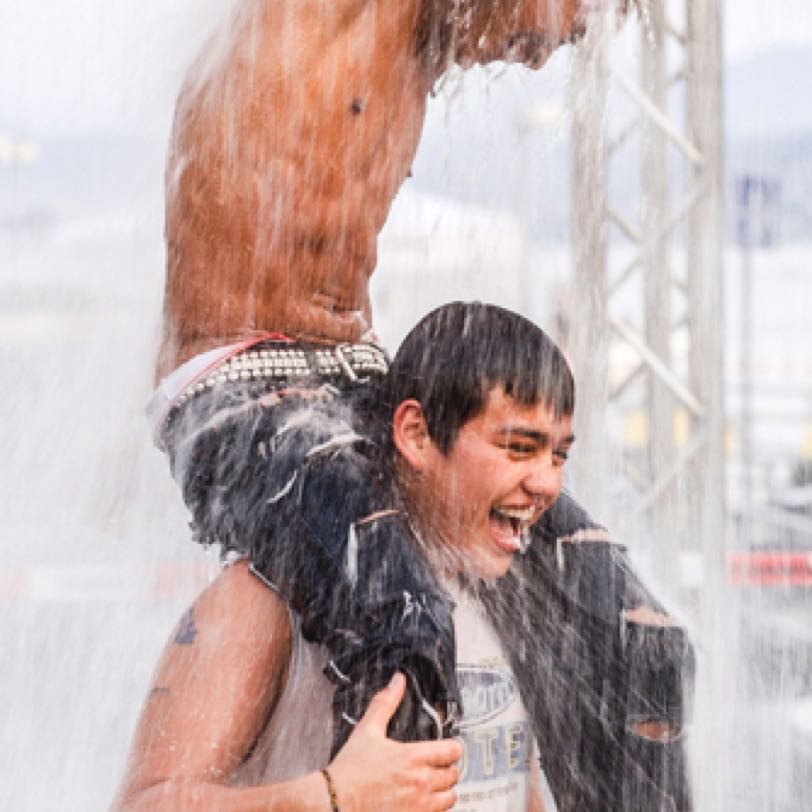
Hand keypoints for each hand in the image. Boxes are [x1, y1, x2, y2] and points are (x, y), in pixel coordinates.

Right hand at [327, 673, 461, 811]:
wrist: (335, 804)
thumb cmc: (350, 771)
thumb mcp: (367, 731)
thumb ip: (385, 703)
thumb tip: (397, 681)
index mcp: (413, 757)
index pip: (453, 751)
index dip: (452, 748)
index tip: (447, 749)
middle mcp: (420, 782)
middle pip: (454, 774)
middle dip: (447, 769)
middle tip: (436, 767)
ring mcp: (419, 807)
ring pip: (450, 798)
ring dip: (444, 791)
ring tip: (431, 786)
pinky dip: (434, 809)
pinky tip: (421, 803)